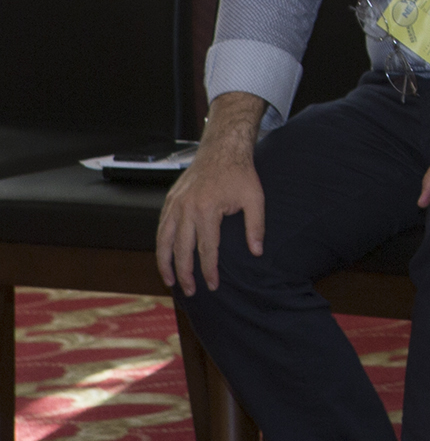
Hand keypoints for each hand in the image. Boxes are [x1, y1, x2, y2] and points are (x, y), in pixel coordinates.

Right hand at [156, 142, 264, 294]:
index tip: (213, 286)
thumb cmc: (241, 173)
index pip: (206, 249)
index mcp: (207, 210)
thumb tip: (256, 252)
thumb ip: (256, 226)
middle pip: (182, 250)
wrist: (223, 148)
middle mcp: (186, 209)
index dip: (209, 270)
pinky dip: (161, 243)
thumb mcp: (255, 198)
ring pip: (164, 240)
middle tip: (190, 292)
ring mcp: (175, 204)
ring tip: (169, 281)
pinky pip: (161, 227)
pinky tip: (164, 255)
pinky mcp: (170, 200)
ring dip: (164, 263)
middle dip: (185, 274)